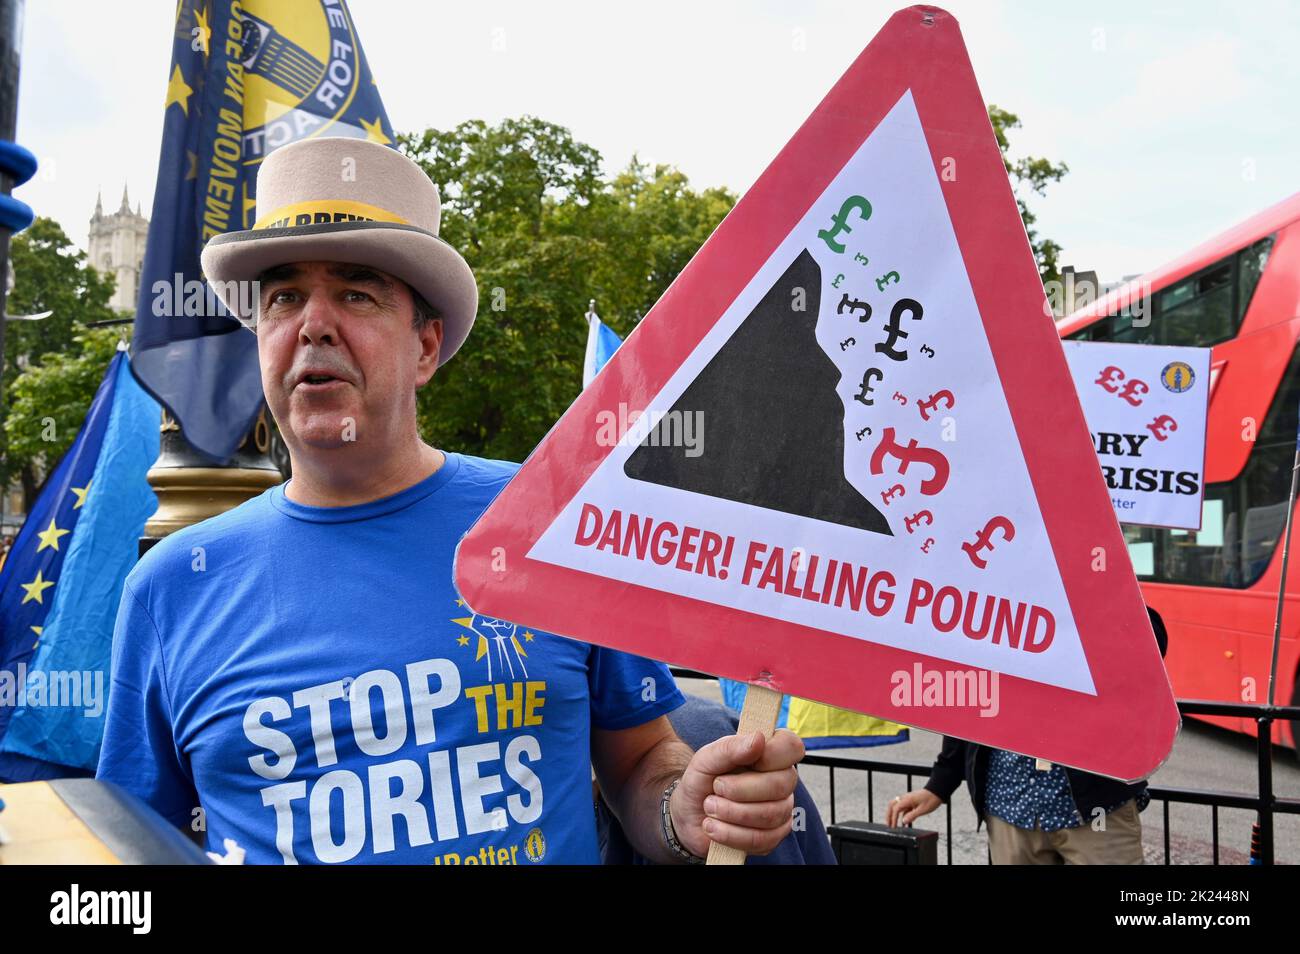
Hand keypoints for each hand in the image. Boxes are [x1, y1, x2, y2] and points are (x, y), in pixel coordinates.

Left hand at [670, 729, 804, 857]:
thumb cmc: (703, 780)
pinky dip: (730, 834)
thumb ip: (731, 747)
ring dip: (730, 813)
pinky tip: (714, 827)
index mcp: (770, 753)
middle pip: (781, 785)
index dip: (771, 754)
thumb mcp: (706, 759)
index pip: (792, 747)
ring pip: (770, 814)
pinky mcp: (773, 837)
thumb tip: (759, 738)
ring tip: (710, 807)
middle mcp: (782, 780)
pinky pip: (761, 839)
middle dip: (739, 790)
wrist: (689, 816)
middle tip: (716, 788)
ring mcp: (781, 810)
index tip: (745, 760)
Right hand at [886, 788, 941, 826]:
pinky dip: (902, 815)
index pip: (896, 809)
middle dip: (889, 815)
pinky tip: (904, 821)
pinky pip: (904, 808)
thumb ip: (912, 815)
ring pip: (897, 806)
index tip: (894, 826)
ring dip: (894, 815)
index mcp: (907, 799)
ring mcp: (908, 799)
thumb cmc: (931, 799)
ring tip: (894, 824)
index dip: (893, 818)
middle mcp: (905, 798)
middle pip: (892, 805)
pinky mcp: (911, 801)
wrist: (937, 792)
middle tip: (889, 824)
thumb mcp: (922, 810)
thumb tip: (903, 821)